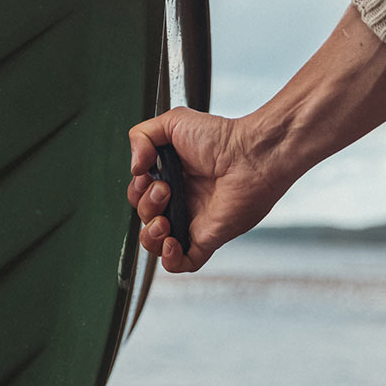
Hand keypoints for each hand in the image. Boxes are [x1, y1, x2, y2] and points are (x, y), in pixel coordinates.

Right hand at [127, 108, 291, 273]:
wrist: (251, 156)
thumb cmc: (220, 138)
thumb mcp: (172, 122)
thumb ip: (142, 136)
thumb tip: (134, 168)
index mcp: (172, 176)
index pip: (140, 194)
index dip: (137, 190)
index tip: (147, 175)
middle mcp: (181, 200)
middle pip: (145, 217)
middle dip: (146, 206)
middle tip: (165, 190)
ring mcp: (193, 221)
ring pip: (156, 243)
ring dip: (150, 235)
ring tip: (164, 219)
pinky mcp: (207, 239)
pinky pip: (181, 263)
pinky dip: (169, 259)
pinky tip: (171, 242)